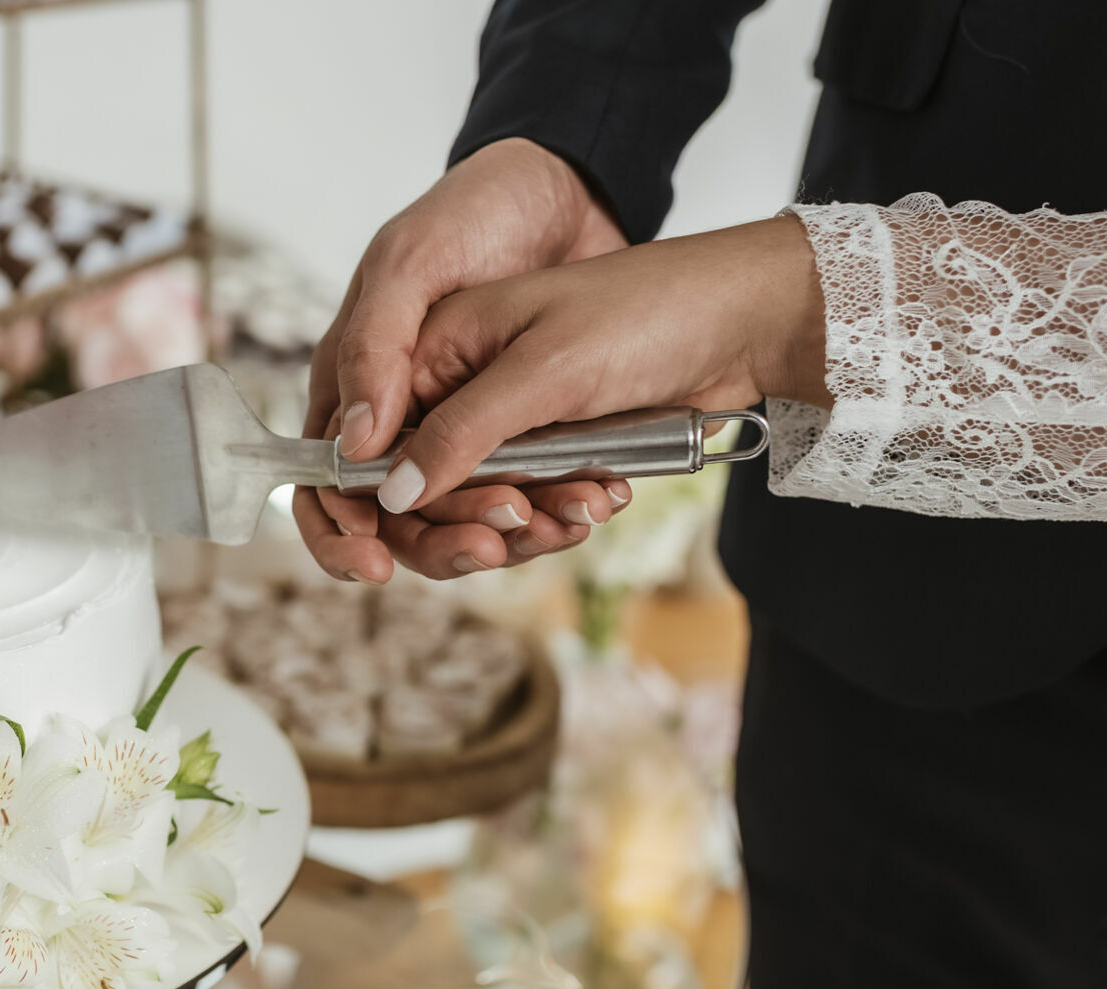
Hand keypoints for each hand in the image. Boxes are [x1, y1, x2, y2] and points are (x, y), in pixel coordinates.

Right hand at [344, 216, 828, 578]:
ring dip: (520, 526)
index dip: (361, 503)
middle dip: (454, 525)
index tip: (375, 556)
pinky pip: (532, 508)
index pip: (365, 441)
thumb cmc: (644, 313)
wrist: (745, 319)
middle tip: (504, 536)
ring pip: (475, 509)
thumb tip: (392, 493)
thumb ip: (461, 432)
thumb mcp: (543, 369)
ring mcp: (506, 422)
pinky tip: (603, 498)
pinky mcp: (551, 449)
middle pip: (415, 491)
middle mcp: (458, 387)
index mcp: (433, 346)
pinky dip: (562, 515)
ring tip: (578, 511)